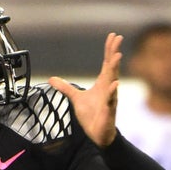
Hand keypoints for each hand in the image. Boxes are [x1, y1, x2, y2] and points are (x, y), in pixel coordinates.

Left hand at [48, 32, 121, 147]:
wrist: (98, 133)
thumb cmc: (91, 115)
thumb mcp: (76, 98)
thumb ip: (65, 88)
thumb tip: (52, 79)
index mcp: (102, 83)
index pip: (106, 63)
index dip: (109, 49)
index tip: (112, 36)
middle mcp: (108, 88)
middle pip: (112, 67)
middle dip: (114, 52)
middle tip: (118, 38)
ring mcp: (110, 98)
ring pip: (113, 81)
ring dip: (115, 68)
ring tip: (117, 56)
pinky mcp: (109, 111)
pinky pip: (111, 100)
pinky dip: (112, 92)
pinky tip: (114, 84)